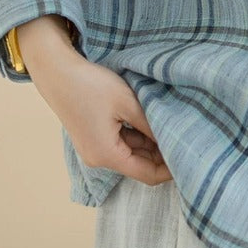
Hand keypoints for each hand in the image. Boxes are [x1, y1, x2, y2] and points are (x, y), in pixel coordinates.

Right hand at [17, 16, 171, 185]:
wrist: (57, 72)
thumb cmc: (91, 85)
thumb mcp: (128, 103)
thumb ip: (151, 124)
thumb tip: (174, 138)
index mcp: (107, 155)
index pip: (147, 174)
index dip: (170, 169)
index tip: (190, 156)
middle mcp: (99, 159)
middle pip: (139, 166)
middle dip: (162, 155)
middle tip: (185, 136)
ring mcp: (94, 149)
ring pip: (131, 154)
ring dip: (150, 144)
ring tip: (170, 125)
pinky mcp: (92, 138)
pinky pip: (120, 144)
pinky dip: (136, 136)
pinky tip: (150, 120)